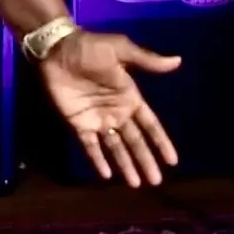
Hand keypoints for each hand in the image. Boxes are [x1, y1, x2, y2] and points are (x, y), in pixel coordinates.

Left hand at [38, 30, 181, 186]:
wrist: (56, 49)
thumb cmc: (90, 48)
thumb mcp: (120, 50)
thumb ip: (146, 60)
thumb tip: (177, 61)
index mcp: (129, 97)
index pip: (150, 125)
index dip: (161, 142)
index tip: (172, 161)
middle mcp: (116, 112)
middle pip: (135, 142)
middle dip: (146, 161)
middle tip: (156, 182)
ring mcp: (97, 120)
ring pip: (115, 148)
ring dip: (125, 165)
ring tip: (136, 184)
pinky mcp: (78, 123)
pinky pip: (90, 146)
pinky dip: (97, 160)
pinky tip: (107, 175)